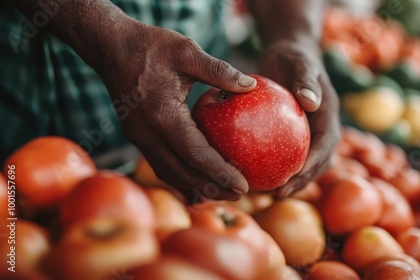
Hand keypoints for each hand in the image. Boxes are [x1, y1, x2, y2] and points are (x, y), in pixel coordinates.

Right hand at [97, 20, 256, 201]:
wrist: (109, 46)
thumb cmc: (149, 46)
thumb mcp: (186, 51)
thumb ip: (219, 70)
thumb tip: (251, 85)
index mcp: (163, 116)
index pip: (196, 155)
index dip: (220, 174)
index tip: (243, 186)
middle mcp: (148, 134)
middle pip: (183, 173)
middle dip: (212, 188)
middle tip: (240, 196)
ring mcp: (139, 138)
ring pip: (170, 173)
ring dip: (196, 187)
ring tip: (221, 194)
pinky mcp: (137, 137)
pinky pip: (160, 165)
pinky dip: (179, 178)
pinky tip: (194, 184)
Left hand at [258, 38, 341, 196]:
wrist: (288, 51)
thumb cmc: (292, 55)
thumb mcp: (298, 62)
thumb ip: (306, 80)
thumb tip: (311, 102)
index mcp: (328, 115)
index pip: (326, 145)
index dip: (313, 165)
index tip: (293, 178)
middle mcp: (321, 127)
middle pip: (318, 161)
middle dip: (302, 180)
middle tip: (280, 193)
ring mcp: (308, 132)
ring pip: (304, 161)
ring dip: (291, 179)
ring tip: (269, 192)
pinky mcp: (293, 134)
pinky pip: (287, 153)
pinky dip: (275, 165)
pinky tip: (254, 174)